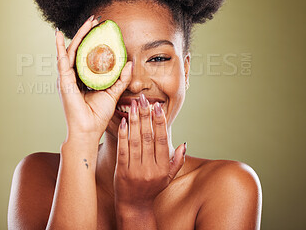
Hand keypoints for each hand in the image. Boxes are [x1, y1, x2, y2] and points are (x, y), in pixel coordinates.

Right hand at [55, 15, 132, 141]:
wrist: (88, 131)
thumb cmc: (97, 115)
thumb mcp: (113, 92)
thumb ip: (120, 78)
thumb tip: (130, 63)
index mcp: (83, 77)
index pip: (88, 54)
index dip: (94, 40)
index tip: (102, 27)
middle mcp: (73, 75)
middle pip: (79, 48)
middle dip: (87, 32)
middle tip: (96, 19)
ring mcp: (67, 77)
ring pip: (72, 50)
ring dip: (79, 35)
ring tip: (88, 22)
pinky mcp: (63, 81)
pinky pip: (61, 60)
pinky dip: (58, 47)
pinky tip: (57, 35)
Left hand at [113, 94, 186, 208]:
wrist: (134, 206)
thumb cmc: (152, 189)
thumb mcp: (168, 178)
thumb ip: (177, 161)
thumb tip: (184, 144)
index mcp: (162, 168)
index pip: (161, 140)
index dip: (159, 122)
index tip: (157, 106)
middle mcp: (149, 169)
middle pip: (148, 137)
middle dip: (146, 116)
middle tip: (143, 99)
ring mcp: (134, 170)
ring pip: (135, 141)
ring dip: (134, 121)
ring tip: (133, 105)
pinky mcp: (121, 171)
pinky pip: (122, 149)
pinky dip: (123, 134)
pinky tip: (123, 121)